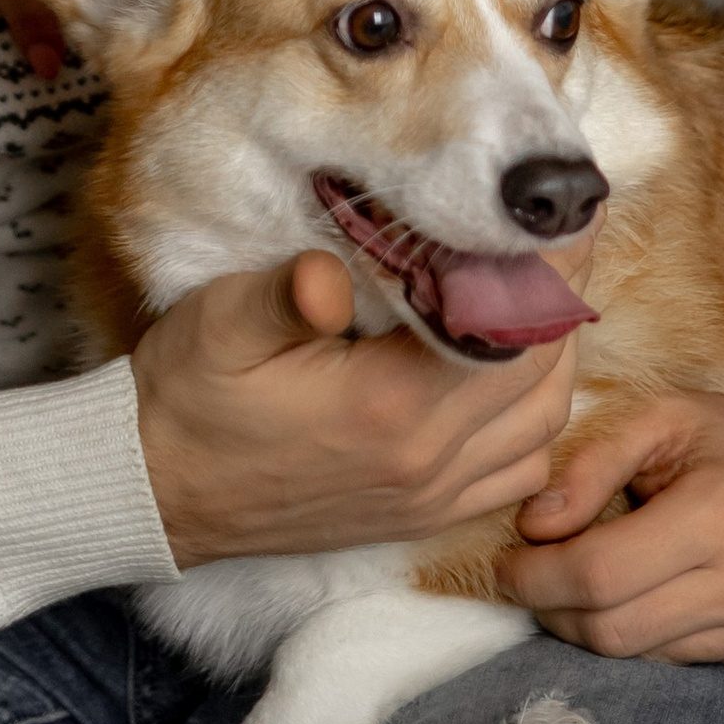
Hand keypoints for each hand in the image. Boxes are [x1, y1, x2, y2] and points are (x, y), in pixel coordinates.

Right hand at [134, 253, 579, 570]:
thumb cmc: (189, 396)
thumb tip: (331, 272)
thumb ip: (282, 295)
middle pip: (543, 373)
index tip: (565, 210)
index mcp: (389, 409)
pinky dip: (536, 417)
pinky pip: (517, 471)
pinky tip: (516, 369)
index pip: (510, 331)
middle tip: (566, 230)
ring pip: (543, 424)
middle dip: (564, 296)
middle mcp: (426, 462)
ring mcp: (428, 496)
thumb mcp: (219, 325)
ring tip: (545, 287)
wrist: (157, 489)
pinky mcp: (421, 513)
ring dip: (556, 353)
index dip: (550, 268)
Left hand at [499, 391, 723, 684]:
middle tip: (531, 582)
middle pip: (613, 631)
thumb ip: (593, 465)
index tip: (505, 566)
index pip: (597, 574)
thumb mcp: (669, 419)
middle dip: (553, 611)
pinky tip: (667, 600)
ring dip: (604, 626)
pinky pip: (693, 670)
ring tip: (599, 582)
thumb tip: (532, 524)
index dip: (533, 577)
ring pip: (648, 658)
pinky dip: (661, 640)